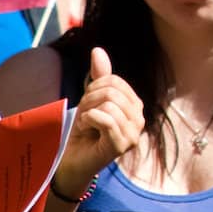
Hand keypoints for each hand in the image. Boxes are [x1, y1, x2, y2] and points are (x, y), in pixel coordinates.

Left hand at [54, 48, 144, 192]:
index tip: (88, 105)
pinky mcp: (122, 145)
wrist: (72, 161)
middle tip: (84, 116)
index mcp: (135, 105)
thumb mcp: (91, 100)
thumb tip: (98, 50)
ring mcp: (133, 133)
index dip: (93, 88)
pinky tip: (85, 130)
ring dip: (87, 112)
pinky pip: (105, 119)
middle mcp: (140, 118)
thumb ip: (98, 76)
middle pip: (111, 91)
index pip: (115, 81)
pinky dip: (88, 120)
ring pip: (108, 104)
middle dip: (89, 100)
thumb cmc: (84, 131)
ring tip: (85, 124)